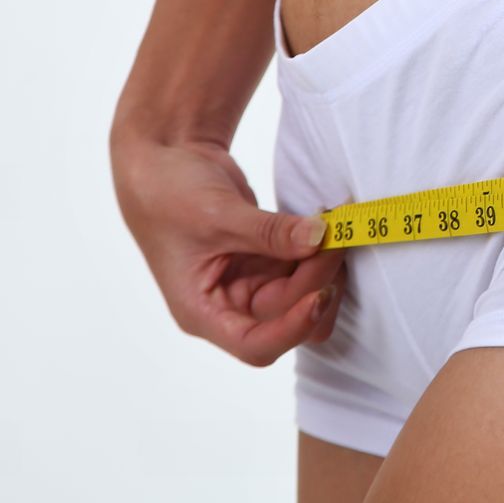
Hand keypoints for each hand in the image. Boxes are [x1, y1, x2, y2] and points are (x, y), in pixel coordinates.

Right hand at [111, 132, 345, 365]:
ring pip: (303, 292)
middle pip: (289, 314)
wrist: (164, 157)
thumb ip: (270, 232)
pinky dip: (318, 246)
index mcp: (203, 311)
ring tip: (339, 222)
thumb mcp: (218, 215)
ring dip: (324, 263)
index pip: (256, 345)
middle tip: (338, 236)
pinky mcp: (265, 258)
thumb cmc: (168, 194)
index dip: (293, 328)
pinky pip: (302, 265)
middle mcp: (229, 305)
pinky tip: (332, 219)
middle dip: (318, 281)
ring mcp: (249, 281)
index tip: (321, 293)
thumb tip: (320, 238)